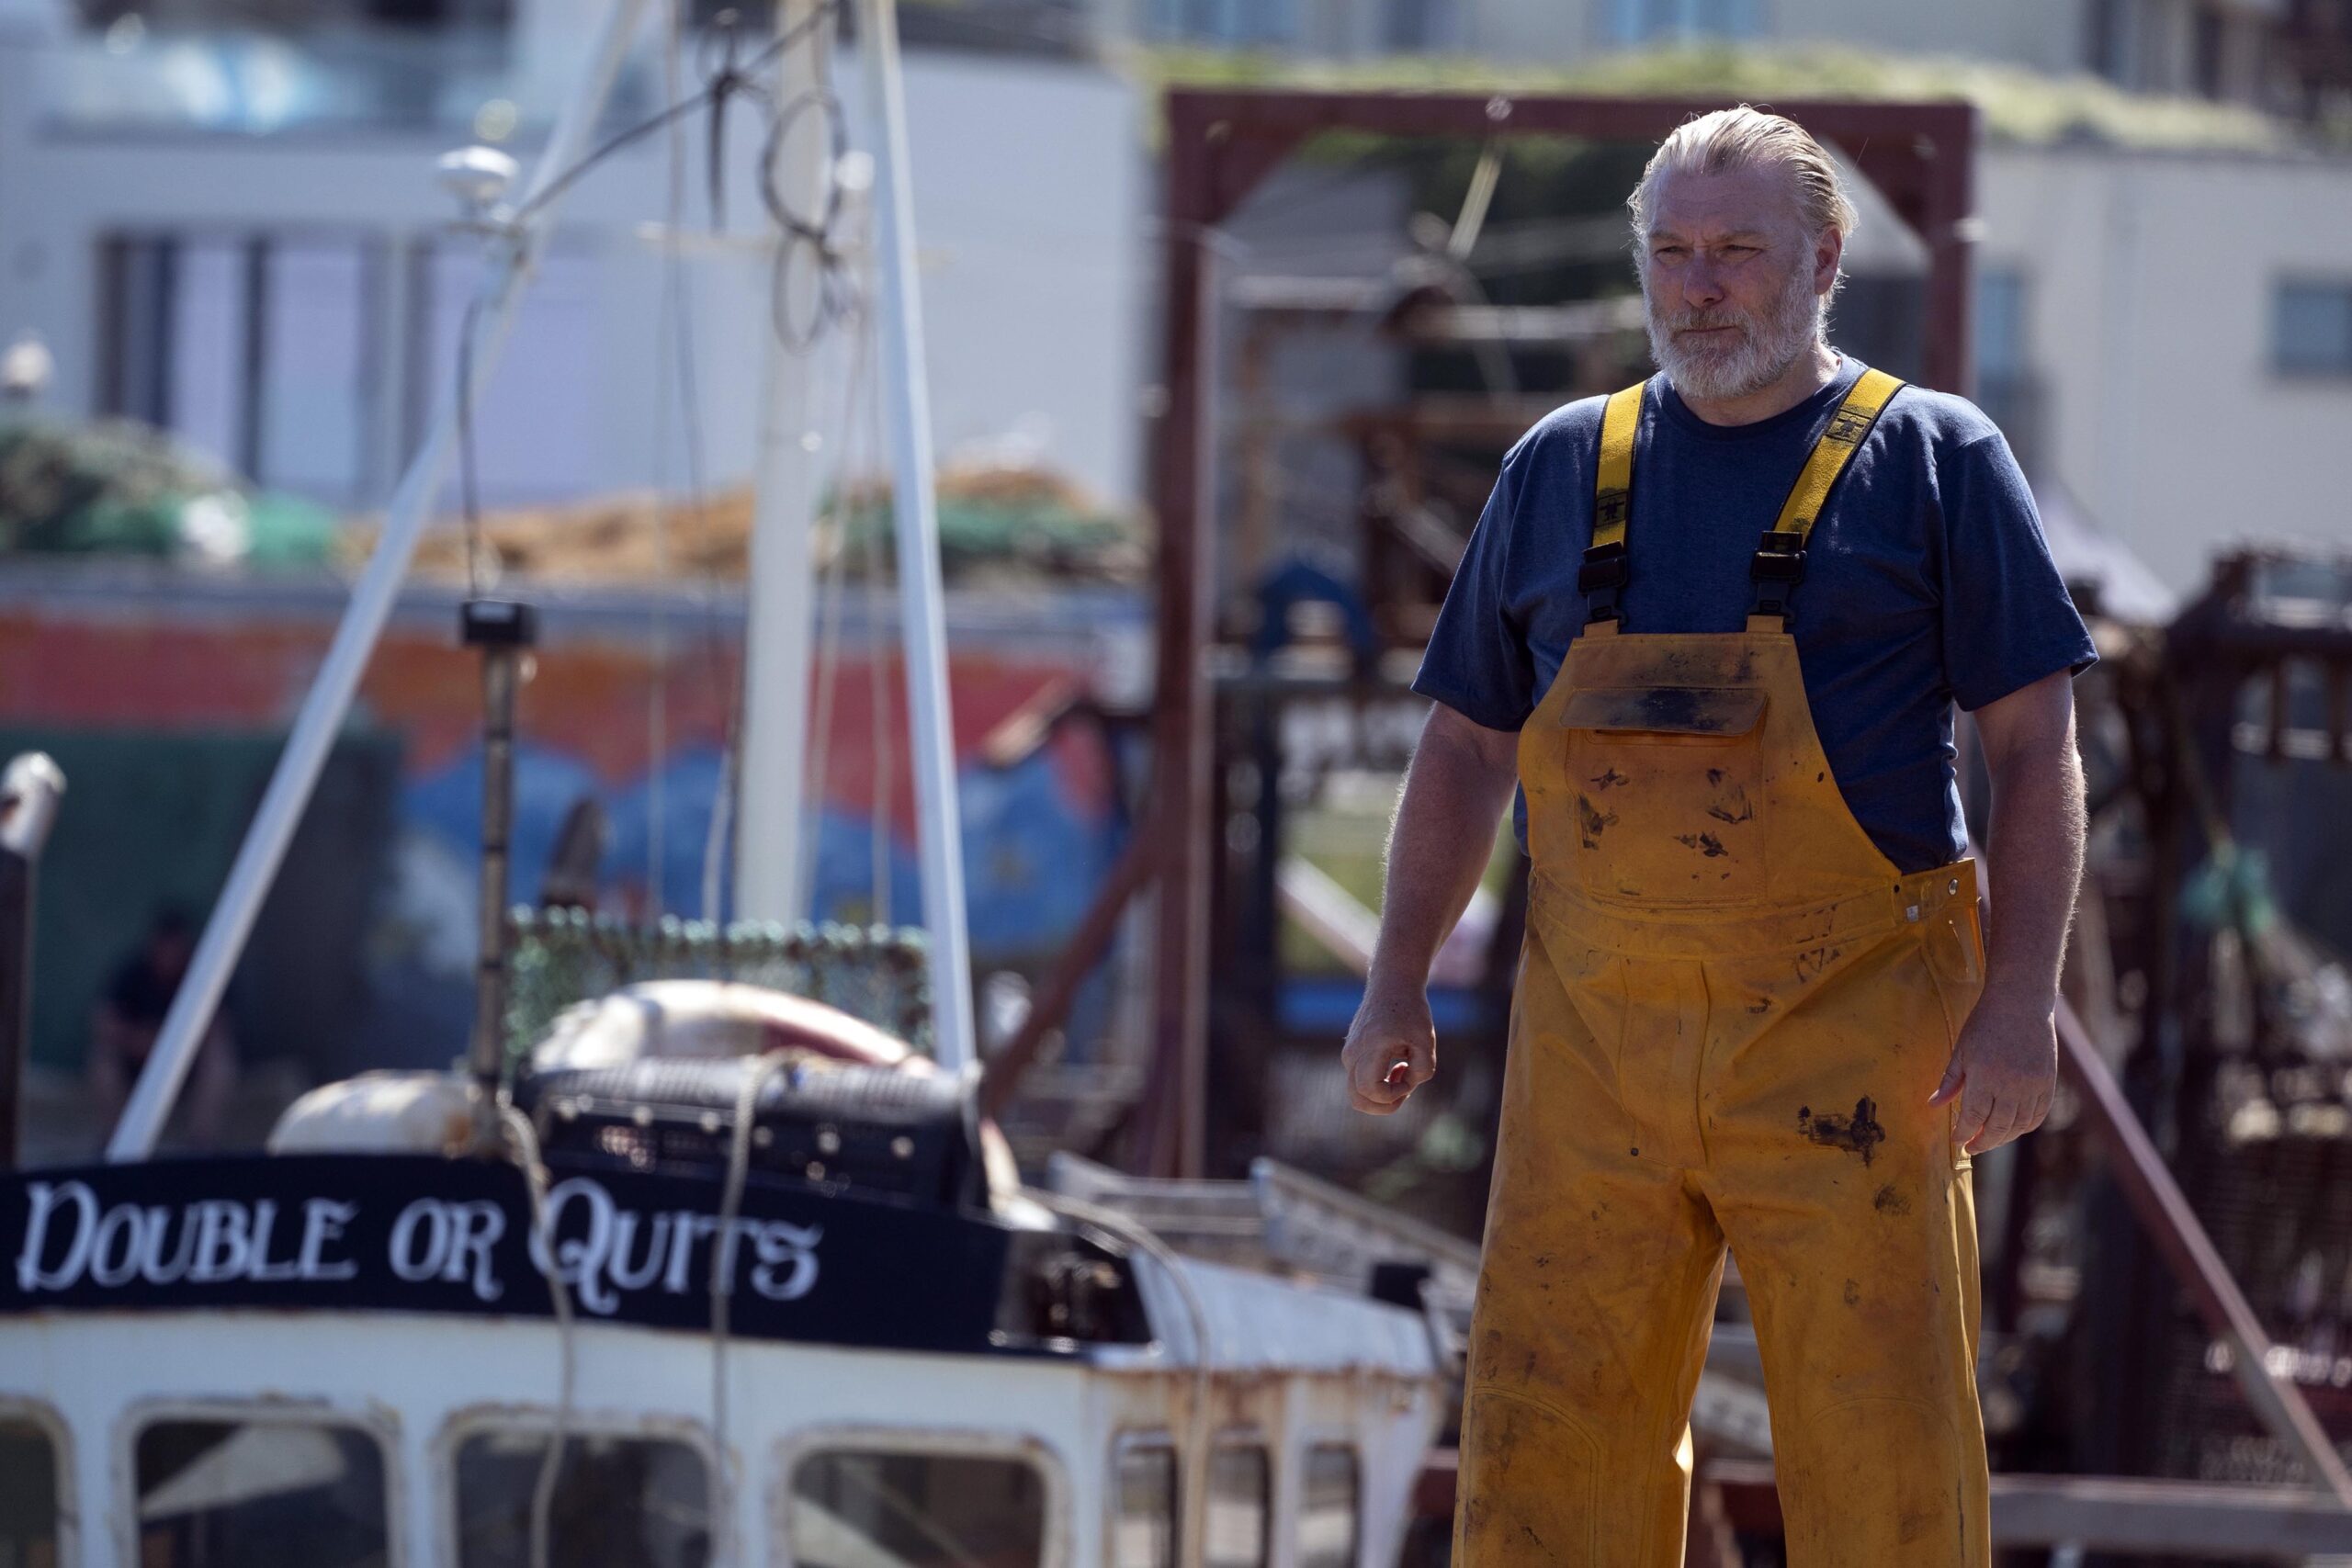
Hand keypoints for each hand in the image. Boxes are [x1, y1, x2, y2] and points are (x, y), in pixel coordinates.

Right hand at [1343, 979, 1435, 1115]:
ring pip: (1357, 1093)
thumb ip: (1421, 1071)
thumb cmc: (1411, 1011)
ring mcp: (1348, 1054)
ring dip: (1383, 1093)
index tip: (1411, 1076)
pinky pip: (1360, 1080)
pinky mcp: (1350, 1053)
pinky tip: (1396, 1065)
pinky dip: (1379, 1082)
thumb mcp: (1426, 1041)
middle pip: (1358, 1100)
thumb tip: (1404, 1087)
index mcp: (1371, 1046)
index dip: (1394, 1095)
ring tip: (1402, 1072)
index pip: (1370, 1090)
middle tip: (1405, 1089)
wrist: (1392, 985)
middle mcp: (1353, 1053)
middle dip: (1384, 1106)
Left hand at [1929, 991, 2057, 1155]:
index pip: (1973, 1117)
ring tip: (1989, 1138)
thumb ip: (1950, 1081)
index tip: (1957, 1141)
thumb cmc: (1985, 1024)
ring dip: (2003, 1137)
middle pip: (1998, 1128)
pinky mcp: (2048, 1083)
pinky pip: (2037, 1116)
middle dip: (1983, 1142)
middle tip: (1972, 1147)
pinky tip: (2012, 1128)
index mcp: (1985, 1077)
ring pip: (2019, 1126)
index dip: (1963, 1133)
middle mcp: (2011, 1086)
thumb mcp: (1961, 1050)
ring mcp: (2033, 1086)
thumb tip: (1933, 1106)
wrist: (2021, 1003)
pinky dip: (2024, 1126)